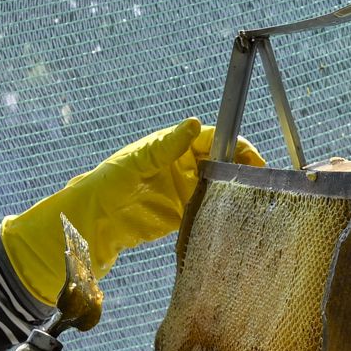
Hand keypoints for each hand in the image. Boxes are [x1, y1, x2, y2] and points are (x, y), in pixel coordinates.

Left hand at [4, 118, 264, 301]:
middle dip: (241, 168)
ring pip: (217, 185)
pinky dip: (221, 212)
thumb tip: (194, 123)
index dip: (235, 144)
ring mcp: (179, 190)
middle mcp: (177, 165)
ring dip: (234, 190)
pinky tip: (236, 219)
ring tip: (258, 202)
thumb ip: (165, 147)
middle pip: (220, 160)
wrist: (85, 227)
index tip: (254, 159)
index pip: (211, 138)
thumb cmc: (102, 188)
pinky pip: (206, 209)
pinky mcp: (177, 214)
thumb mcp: (134, 165)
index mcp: (168, 146)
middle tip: (264, 185)